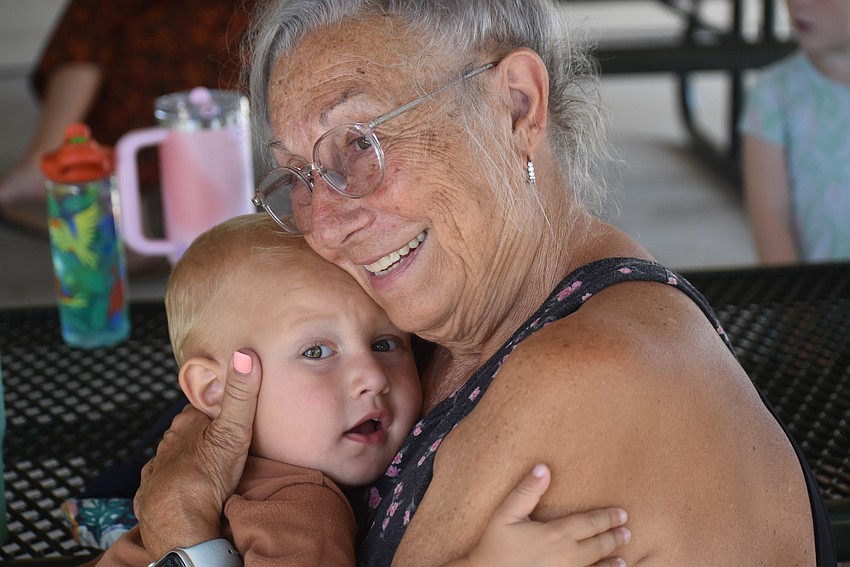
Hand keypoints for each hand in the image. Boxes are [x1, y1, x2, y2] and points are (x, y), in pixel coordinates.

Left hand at [134, 350, 261, 556]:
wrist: (179, 525)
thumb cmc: (206, 477)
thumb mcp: (232, 432)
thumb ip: (241, 395)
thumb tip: (245, 353)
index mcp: (185, 424)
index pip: (203, 407)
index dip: (218, 409)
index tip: (232, 414)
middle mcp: (167, 443)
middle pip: (188, 432)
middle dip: (203, 435)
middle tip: (225, 444)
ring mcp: (156, 470)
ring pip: (175, 457)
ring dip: (190, 461)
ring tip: (210, 470)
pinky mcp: (150, 495)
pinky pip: (163, 484)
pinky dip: (176, 485)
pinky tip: (188, 492)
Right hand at [465, 464, 629, 566]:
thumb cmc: (495, 547)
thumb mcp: (506, 514)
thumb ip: (526, 492)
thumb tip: (544, 468)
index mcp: (555, 534)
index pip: (589, 523)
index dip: (607, 518)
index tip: (622, 513)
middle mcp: (567, 555)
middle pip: (597, 544)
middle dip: (614, 536)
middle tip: (627, 530)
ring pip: (597, 566)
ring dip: (612, 558)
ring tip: (624, 555)